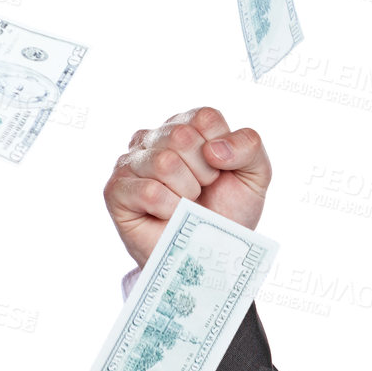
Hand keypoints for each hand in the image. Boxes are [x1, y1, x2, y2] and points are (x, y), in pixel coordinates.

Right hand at [103, 106, 269, 268]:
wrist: (211, 252)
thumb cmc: (229, 209)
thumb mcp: (255, 173)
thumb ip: (249, 145)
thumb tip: (213, 149)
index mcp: (187, 126)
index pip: (206, 118)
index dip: (222, 150)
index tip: (221, 170)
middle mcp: (153, 138)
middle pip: (182, 136)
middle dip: (204, 171)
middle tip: (202, 189)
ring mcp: (131, 162)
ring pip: (164, 162)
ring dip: (187, 191)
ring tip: (186, 202)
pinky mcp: (116, 190)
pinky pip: (150, 191)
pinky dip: (170, 209)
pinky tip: (169, 214)